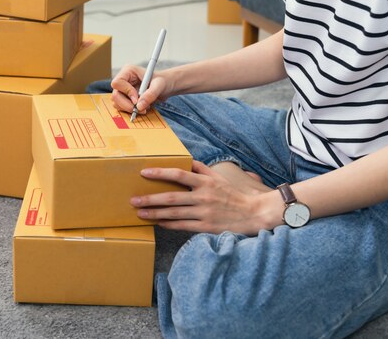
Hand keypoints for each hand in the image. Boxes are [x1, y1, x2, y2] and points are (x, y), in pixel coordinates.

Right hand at [110, 65, 169, 113]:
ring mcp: (122, 90)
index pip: (117, 83)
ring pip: (116, 103)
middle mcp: (123, 80)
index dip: (126, 92)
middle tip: (139, 109)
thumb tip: (139, 106)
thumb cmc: (162, 82)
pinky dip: (130, 111)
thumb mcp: (159, 86)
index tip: (137, 99)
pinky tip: (141, 108)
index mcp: (128, 71)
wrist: (165, 87)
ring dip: (129, 109)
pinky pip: (121, 108)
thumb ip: (150, 94)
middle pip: (115, 95)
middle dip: (127, 104)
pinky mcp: (124, 99)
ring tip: (143, 108)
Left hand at [131, 161, 282, 234]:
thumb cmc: (234, 194)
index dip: (160, 173)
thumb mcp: (219, 177)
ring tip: (140, 213)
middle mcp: (203, 197)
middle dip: (150, 198)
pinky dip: (168, 224)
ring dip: (155, 213)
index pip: (178, 174)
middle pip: (171, 197)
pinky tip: (157, 222)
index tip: (143, 173)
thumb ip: (201, 169)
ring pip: (174, 213)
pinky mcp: (206, 227)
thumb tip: (185, 160)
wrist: (254, 213)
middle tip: (133, 199)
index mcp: (205, 182)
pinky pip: (183, 226)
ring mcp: (204, 213)